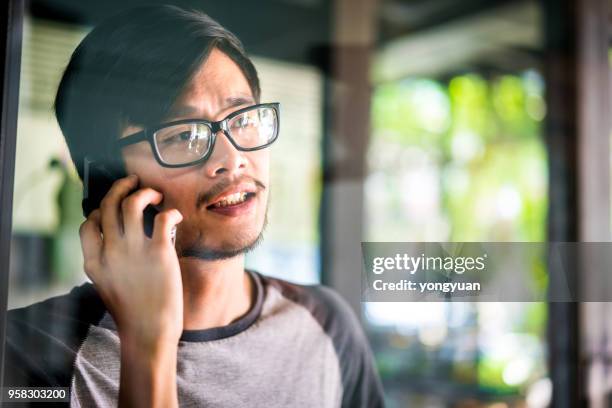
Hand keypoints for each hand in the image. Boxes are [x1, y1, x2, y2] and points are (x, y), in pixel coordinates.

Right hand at [79, 174, 183, 346]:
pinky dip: (170, 211)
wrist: (149, 332)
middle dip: (120, 187)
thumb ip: (109, 263)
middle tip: (133, 182)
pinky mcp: (159, 252)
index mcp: (94, 263)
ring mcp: (134, 251)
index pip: (88, 225)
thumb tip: (118, 241)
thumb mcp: (109, 287)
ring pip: (131, 203)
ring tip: (155, 194)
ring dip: (144, 192)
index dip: (98, 211)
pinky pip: (162, 218)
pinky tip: (175, 217)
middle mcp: (110, 253)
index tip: (111, 209)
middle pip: (108, 206)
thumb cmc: (134, 312)